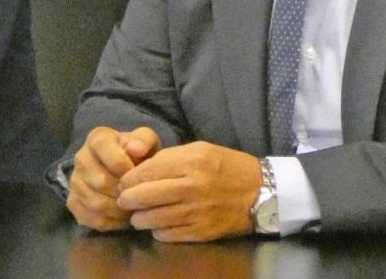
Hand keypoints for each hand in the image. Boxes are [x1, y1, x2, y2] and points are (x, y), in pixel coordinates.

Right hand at [67, 125, 160, 231]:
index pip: (103, 148)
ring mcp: (74, 182)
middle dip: (124, 191)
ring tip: (134, 206)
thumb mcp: (146, 141)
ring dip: (119, 209)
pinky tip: (123, 215)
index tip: (137, 173)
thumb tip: (137, 149)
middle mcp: (80, 158)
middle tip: (139, 195)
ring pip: (95, 203)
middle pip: (100, 181)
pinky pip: (91, 218)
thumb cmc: (137, 154)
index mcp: (97, 139)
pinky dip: (111, 221)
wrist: (124, 168)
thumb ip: (144, 140)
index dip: (123, 163)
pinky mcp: (73, 203)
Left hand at [115, 141, 261, 241]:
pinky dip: (157, 230)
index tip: (125, 183)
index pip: (145, 172)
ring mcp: (196, 211)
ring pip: (150, 219)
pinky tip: (160, 223)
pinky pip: (165, 234)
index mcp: (191, 161)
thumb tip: (138, 170)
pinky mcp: (200, 231)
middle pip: (142, 197)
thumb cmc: (226, 166)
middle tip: (125, 200)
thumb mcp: (200, 149)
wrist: (260, 192)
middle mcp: (192, 186)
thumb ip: (169, 157)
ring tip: (140, 214)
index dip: (128, 179)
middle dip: (127, 199)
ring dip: (139, 218)